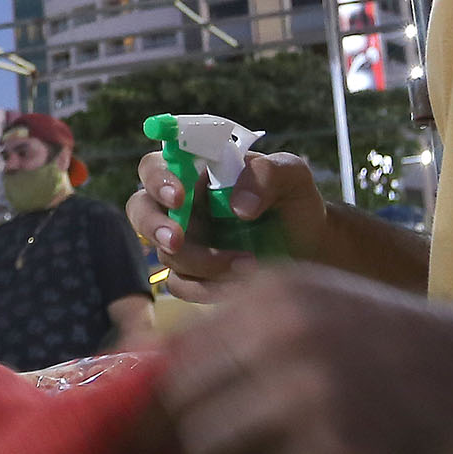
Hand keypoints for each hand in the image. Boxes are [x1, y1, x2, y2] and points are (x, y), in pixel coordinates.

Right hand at [129, 148, 332, 300]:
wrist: (312, 247)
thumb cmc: (295, 201)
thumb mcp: (292, 175)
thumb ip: (267, 174)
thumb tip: (239, 206)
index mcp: (195, 171)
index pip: (155, 166)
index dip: (157, 179)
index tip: (179, 196)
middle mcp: (181, 205)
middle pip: (140, 209)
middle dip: (154, 226)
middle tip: (178, 241)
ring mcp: (185, 241)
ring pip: (165, 253)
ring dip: (201, 262)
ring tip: (247, 263)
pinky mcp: (194, 275)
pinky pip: (182, 285)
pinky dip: (208, 287)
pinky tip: (241, 283)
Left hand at [153, 264, 452, 453]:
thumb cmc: (409, 350)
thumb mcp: (322, 309)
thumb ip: (248, 336)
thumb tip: (151, 384)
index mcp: (265, 295)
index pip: (167, 362)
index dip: (142, 418)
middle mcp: (275, 333)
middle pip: (174, 415)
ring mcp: (305, 392)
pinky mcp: (336, 452)